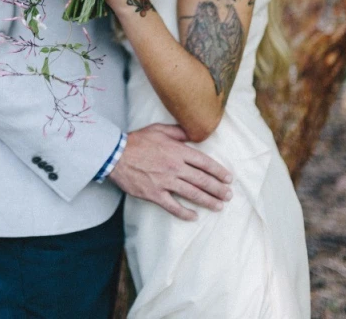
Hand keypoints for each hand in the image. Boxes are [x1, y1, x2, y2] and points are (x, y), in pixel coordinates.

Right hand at [108, 123, 232, 220]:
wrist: (116, 154)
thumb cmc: (138, 140)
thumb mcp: (159, 129)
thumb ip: (178, 132)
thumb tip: (193, 134)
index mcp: (177, 151)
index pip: (204, 162)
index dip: (218, 171)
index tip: (228, 178)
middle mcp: (175, 167)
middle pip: (202, 180)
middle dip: (218, 188)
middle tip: (229, 195)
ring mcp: (165, 182)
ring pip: (192, 194)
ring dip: (208, 201)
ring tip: (219, 206)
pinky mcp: (155, 194)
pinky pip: (173, 206)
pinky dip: (185, 213)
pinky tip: (194, 216)